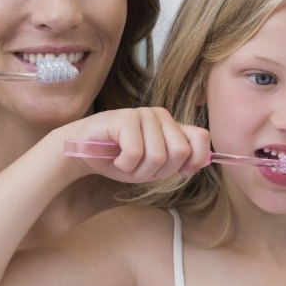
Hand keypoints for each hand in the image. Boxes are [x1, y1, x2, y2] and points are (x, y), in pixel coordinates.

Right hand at [60, 107, 209, 183]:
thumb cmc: (119, 158)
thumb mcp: (153, 165)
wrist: (83, 151)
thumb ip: (177, 161)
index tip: (180, 172)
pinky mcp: (124, 117)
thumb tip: (202, 163)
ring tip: (125, 163)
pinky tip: (115, 158)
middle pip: (180, 152)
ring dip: (138, 171)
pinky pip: (135, 153)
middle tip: (140, 168)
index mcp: (171, 125)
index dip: (195, 160)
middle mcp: (160, 115)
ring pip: (158, 156)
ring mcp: (143, 114)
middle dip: (160, 171)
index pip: (201, 137)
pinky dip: (124, 165)